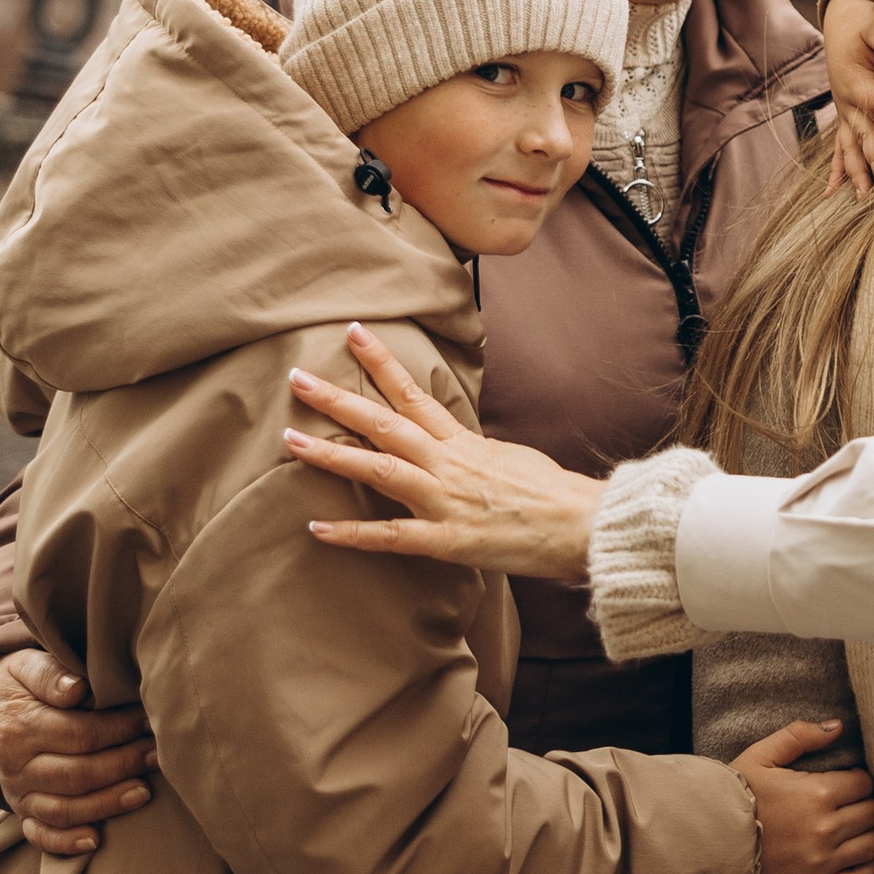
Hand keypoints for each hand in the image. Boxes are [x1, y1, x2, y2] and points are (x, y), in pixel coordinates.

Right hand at [0, 647, 153, 858]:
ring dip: (106, 805)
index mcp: (20, 726)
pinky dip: (65, 843)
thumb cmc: (18, 681)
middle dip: (123, 765)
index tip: (150, 722)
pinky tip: (95, 841)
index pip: (79, 734)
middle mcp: (16, 765)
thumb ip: (50, 673)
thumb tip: (76, 688)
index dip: (120, 730)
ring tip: (144, 793)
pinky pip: (39, 834)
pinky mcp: (20, 810)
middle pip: (77, 774)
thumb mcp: (26, 663)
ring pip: (63, 809)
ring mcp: (16, 792)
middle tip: (160, 755)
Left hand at [284, 326, 600, 580]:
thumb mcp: (508, 456)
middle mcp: (448, 464)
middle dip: (338, 399)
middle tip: (297, 378)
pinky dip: (352, 534)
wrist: (582, 525)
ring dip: (332, 455)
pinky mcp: (445, 540)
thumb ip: (471, 448)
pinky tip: (316, 528)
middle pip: (385, 423)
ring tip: (290, 440)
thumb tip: (450, 440)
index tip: (352, 334)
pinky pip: (391, 537)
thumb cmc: (551, 492)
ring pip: (380, 470)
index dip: (380, 363)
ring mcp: (444, 500)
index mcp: (463, 442)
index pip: (414, 393)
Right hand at [735, 719, 873, 873]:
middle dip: (867, 804)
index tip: (849, 781)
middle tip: (855, 803)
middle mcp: (826, 829)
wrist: (705, 845)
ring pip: (871, 846)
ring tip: (861, 826)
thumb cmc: (733, 797)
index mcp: (817, 794)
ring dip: (871, 833)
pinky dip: (870, 870)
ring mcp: (822, 862)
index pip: (864, 784)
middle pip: (871, 813)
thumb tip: (839, 726)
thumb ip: (800, 735)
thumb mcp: (760, 756)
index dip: (859, 780)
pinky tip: (869, 857)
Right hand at [821, 0, 873, 195]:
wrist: (841, 21)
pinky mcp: (845, 117)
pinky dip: (836, 171)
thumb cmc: (861, 22)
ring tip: (864, 197)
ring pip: (850, 147)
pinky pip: (839, 148)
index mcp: (854, 82)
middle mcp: (846, 103)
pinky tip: (832, 194)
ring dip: (856, 173)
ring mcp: (844, 113)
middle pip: (864, 135)